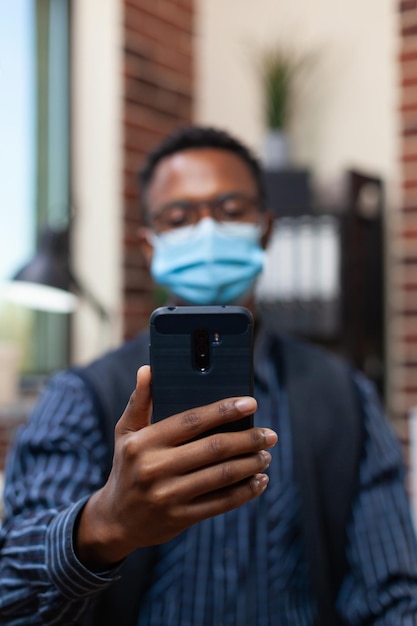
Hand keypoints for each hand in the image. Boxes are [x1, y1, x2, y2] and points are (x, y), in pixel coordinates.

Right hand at [76, 366, 277, 567]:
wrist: (116, 519)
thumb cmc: (127, 466)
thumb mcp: (125, 432)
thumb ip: (140, 401)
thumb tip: (148, 369)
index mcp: (144, 442)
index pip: (191, 420)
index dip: (224, 410)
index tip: (250, 403)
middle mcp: (154, 468)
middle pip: (213, 448)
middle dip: (248, 439)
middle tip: (269, 435)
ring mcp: (168, 495)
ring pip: (221, 476)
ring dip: (250, 464)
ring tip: (266, 455)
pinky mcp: (180, 518)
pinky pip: (221, 503)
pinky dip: (245, 491)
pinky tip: (259, 481)